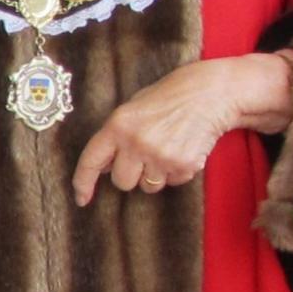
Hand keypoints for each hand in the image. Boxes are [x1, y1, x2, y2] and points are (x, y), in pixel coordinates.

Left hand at [69, 51, 292, 207]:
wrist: (211, 92)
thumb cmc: (171, 97)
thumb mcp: (134, 107)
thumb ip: (116, 135)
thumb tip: (101, 166)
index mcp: (118, 124)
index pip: (91, 160)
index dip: (83, 183)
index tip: (81, 199)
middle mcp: (136, 142)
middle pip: (122, 182)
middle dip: (131, 174)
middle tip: (146, 154)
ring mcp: (160, 156)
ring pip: (148, 186)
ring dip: (155, 175)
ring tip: (168, 147)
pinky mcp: (183, 166)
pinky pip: (172, 183)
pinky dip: (176, 171)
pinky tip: (183, 148)